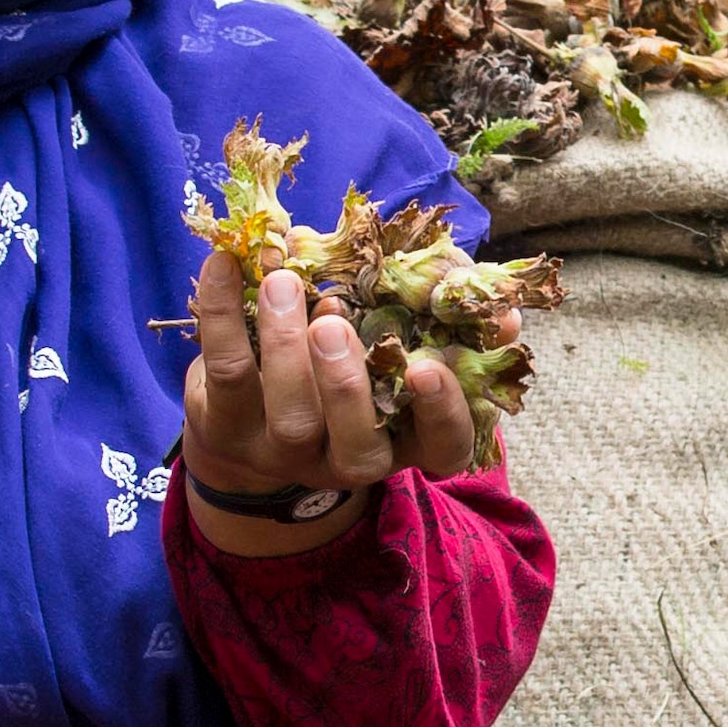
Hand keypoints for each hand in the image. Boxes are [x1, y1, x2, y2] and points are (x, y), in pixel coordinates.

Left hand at [175, 253, 487, 555]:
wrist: (249, 412)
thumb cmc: (347, 361)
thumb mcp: (399, 339)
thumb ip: (446, 318)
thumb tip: (504, 316)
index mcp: (404, 439)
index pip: (441, 449)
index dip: (440, 414)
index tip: (429, 365)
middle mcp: (349, 460)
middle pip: (355, 445)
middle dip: (345, 384)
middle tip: (333, 321)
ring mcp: (284, 453)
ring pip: (290, 415)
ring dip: (284, 344)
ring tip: (284, 281)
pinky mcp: (226, 428)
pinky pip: (226, 374)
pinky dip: (223, 314)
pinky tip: (226, 266)